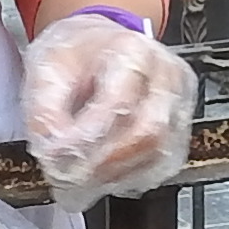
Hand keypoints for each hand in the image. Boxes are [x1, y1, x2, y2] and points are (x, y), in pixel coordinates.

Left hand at [22, 13, 195, 208]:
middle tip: (69, 181)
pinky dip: (132, 177)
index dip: (87, 138)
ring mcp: (180, 100)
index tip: (57, 159)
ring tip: (81, 182)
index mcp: (132, 50)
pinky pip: (165, 163)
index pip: (118, 102)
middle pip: (147, 132)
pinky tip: (105, 175)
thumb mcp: (46, 71)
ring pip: (159, 153)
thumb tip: (54, 155)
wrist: (98, 46)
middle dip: (104, 164)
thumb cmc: (76, 56)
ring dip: (116, 175)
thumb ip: (45, 113)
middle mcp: (166, 74)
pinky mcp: (183, 124)